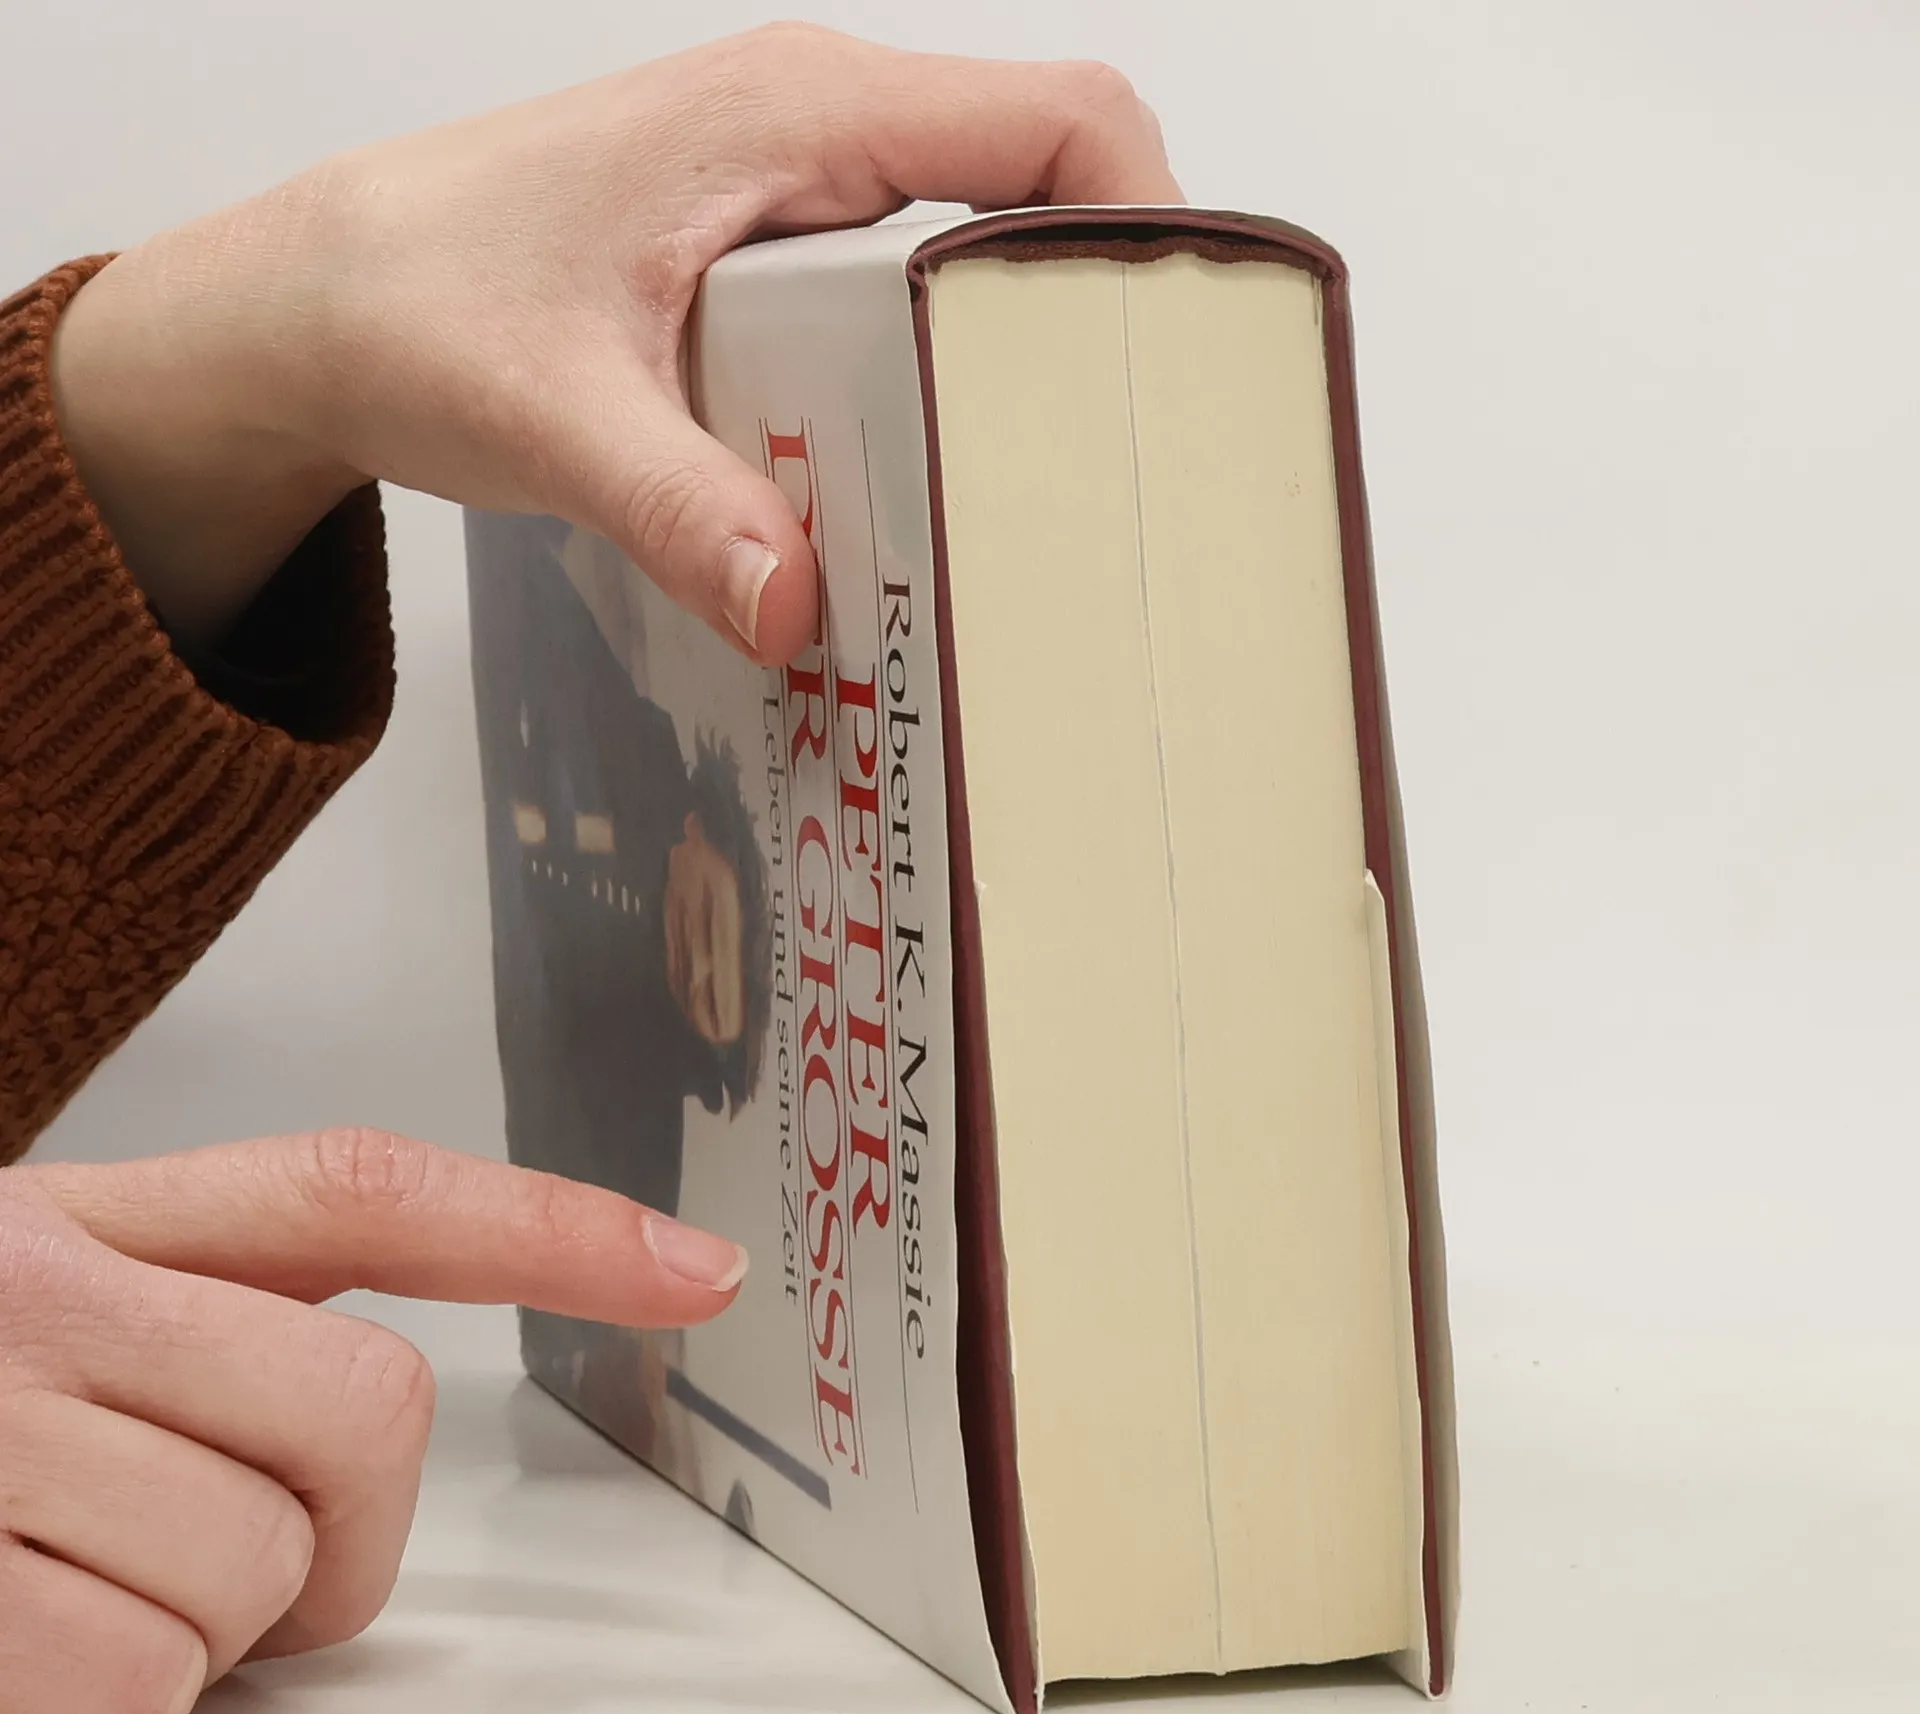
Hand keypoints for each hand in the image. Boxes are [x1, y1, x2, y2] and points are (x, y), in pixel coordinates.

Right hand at [0, 1129, 743, 1713]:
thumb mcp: (51, 1298)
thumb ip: (222, 1315)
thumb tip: (397, 1407)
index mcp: (95, 1216)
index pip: (367, 1187)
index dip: (553, 1221)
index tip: (698, 1268)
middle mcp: (36, 1295)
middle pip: (367, 1415)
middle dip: (339, 1529)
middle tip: (233, 1537)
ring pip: (263, 1575)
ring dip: (208, 1626)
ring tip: (78, 1577)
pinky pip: (145, 1689)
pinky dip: (111, 1707)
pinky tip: (15, 1647)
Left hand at [47, 25, 1179, 658]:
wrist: (326, 300)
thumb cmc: (418, 301)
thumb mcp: (550, 417)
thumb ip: (680, 509)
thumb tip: (799, 609)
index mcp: (797, 115)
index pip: (1055, 124)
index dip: (1154, 225)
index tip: (1182, 366)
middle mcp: (822, 131)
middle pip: (1049, 188)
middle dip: (1107, 316)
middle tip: (1122, 467)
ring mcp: (805, 190)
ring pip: (988, 244)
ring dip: (1026, 360)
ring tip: (1045, 497)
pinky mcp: (781, 255)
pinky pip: (919, 291)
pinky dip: (950, 377)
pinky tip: (931, 483)